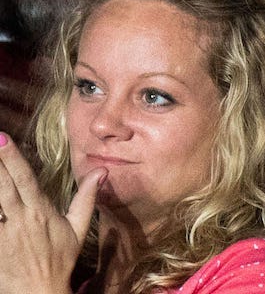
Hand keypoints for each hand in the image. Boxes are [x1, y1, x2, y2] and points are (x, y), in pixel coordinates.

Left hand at [0, 134, 101, 293]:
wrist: (39, 292)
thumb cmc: (58, 260)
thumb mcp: (78, 230)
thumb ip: (86, 199)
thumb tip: (101, 171)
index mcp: (40, 212)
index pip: (25, 179)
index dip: (12, 159)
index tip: (2, 139)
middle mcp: (20, 220)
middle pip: (3, 186)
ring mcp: (3, 234)